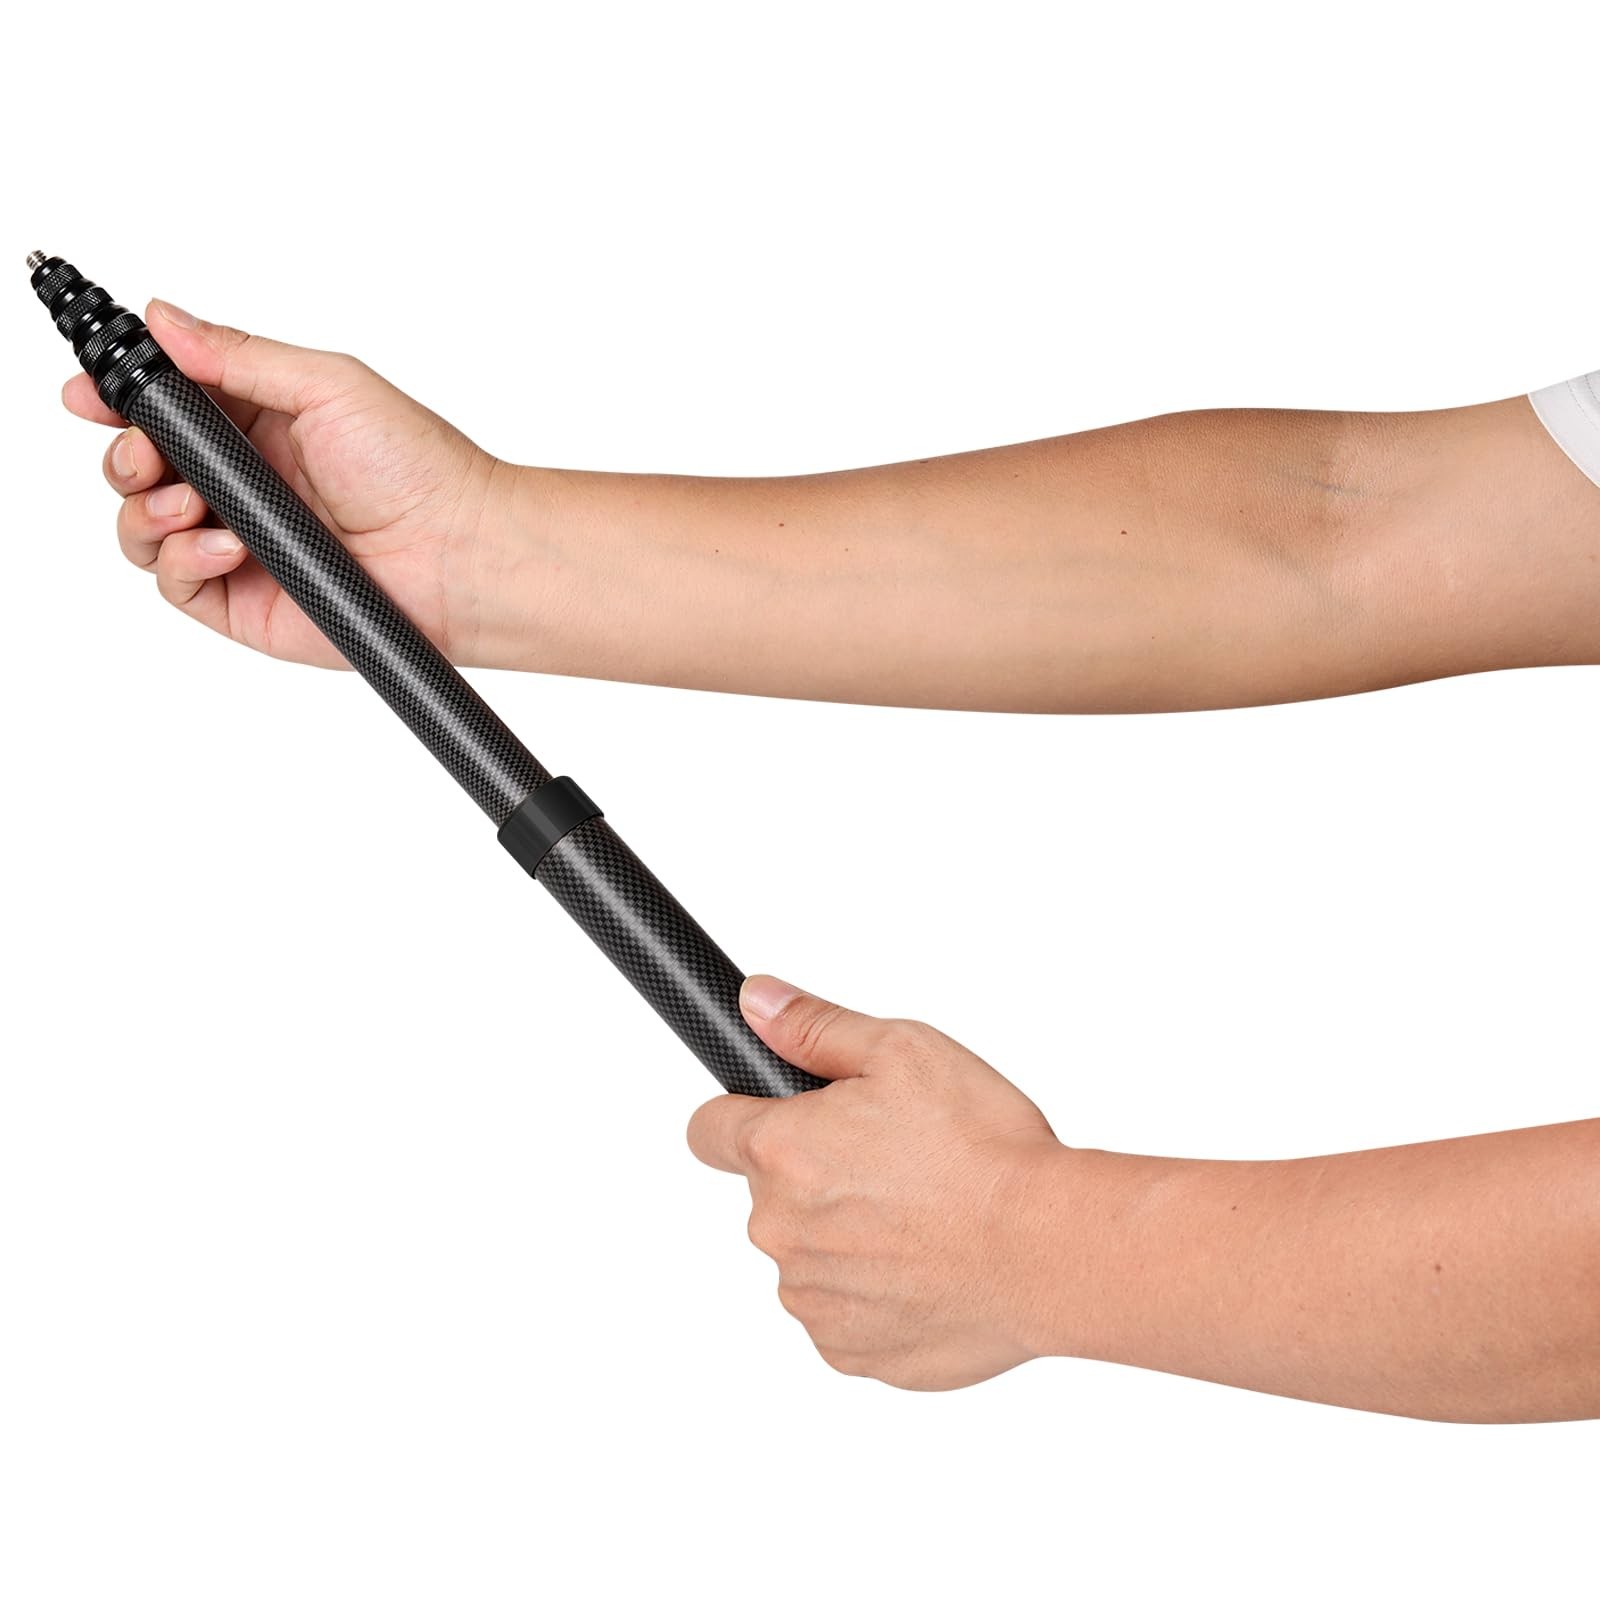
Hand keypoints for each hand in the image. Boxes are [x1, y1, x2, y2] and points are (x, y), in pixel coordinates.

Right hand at [64, 299, 507, 667]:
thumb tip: (163, 318)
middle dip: (123, 455)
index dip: (118, 399)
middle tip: (144, 451)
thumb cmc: (418, 468)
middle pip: (138, 466)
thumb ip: (237, 356)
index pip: (165, 408)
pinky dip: (183, 560)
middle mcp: (244, 483)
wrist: (460, 554)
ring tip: (187, 503)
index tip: (90, 393)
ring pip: (142, 526)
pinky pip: (175, 582)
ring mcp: (238, 543)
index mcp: (259, 424)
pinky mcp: (242, 600)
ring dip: (144, 508)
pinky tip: (229, 545)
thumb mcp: (327, 385)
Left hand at [687, 976, 1064, 1390]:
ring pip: (808, 1256)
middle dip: (818, 1176)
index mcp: (781, 1151)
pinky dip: (877, 1293)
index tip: (783, 1120)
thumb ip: (814, 1027)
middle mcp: (779, 1232)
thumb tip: (756, 1000)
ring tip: (925, 1217)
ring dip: (847, 1238)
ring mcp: (811, 1299)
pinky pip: (843, 1313)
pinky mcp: (849, 1352)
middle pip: (770, 1194)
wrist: (1050, 1250)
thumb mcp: (904, 1050)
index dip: (742, 1117)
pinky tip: (931, 1268)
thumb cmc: (985, 1148)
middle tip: (895, 1161)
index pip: (707, 1131)